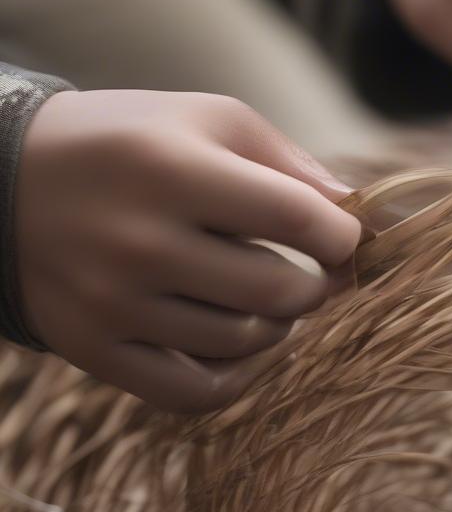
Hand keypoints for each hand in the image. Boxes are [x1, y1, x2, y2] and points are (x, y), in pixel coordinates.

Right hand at [18, 90, 360, 412]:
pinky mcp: (95, 351)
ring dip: (278, 322)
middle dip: (318, 284)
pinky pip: (199, 392)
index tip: (343, 237)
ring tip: (265, 294)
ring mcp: (113, 305)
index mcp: (171, 169)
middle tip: (316, 272)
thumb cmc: (130, 143)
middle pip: (280, 290)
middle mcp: (139, 241)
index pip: (297, 218)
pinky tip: (241, 343)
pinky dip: (239, 374)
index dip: (342, 235)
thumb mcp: (206, 119)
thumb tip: (356, 215)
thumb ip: (289, 162)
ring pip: (246, 342)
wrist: (4, 182)